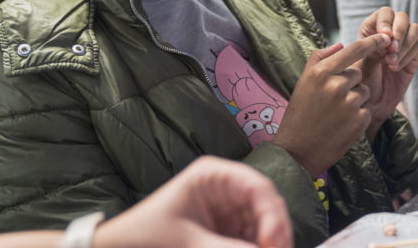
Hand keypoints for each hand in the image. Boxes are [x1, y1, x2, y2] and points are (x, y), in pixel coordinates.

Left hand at [94, 156, 291, 247]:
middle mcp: (226, 189)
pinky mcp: (227, 231)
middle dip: (275, 233)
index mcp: (213, 176)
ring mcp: (229, 211)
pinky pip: (252, 238)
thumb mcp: (188, 243)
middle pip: (266, 207)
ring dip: (268, 242)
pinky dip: (257, 246)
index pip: (256, 187)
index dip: (272, 214)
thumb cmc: (143, 236)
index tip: (273, 242)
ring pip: (263, 226)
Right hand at [273, 33, 390, 176]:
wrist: (297, 150)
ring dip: (355, 100)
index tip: (384, 37)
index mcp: (321, 72)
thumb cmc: (300, 112)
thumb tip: (341, 44)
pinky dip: (358, 115)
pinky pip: (367, 109)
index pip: (353, 50)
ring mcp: (349, 103)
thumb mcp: (304, 81)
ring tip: (335, 113)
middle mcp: (336, 85)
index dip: (372, 41)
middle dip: (350, 84)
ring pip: (364, 91)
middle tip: (331, 100)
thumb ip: (320, 58)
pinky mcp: (359, 121)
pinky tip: (342, 124)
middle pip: (358, 74)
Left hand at [352, 7, 417, 139]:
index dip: (386, 21)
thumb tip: (387, 37)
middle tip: (392, 49)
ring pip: (414, 30)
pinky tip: (396, 68)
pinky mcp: (413, 57)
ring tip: (391, 61)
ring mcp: (403, 45)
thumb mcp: (360, 64)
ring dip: (405, 44)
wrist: (370, 105)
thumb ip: (372, 48)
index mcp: (372, 30)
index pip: (384, 14)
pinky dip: (408, 55)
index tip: (385, 36)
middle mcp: (389, 34)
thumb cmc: (359, 83)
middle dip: (399, 31)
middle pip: (402, 17)